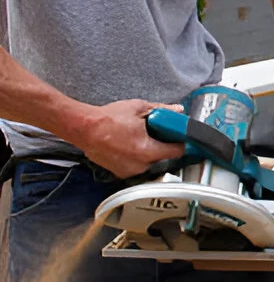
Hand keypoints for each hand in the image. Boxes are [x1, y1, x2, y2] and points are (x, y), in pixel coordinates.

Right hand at [70, 99, 185, 178]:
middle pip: (163, 157)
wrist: (83, 128)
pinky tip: (130, 145)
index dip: (181, 142)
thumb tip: (177, 110)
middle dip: (163, 146)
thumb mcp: (139, 108)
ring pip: (149, 163)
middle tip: (158, 134)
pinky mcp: (119, 173)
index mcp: (148, 150)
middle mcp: (140, 165)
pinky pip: (136, 166)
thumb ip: (162, 110)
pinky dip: (137, 157)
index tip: (180, 137)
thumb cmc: (108, 118)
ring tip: (141, 138)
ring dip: (149, 152)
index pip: (177, 152)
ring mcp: (129, 171)